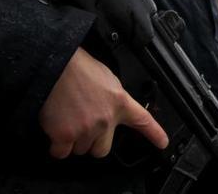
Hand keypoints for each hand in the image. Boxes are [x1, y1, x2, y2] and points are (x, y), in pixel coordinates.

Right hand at [38, 47, 168, 158]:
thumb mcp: (106, 78)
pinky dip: (57, 145)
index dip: (154, 134)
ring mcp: (86, 129)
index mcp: (119, 102)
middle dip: (92, 142)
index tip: (162, 143)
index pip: (143, 120)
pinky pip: (61, 152)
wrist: (55, 65)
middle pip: (102, 149)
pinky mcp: (65, 136)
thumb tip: (109, 108)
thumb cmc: (77, 67)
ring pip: (80, 150)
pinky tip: (55, 129)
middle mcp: (106, 119)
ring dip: (73, 140)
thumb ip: (112, 98)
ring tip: (66, 118)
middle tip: (82, 125)